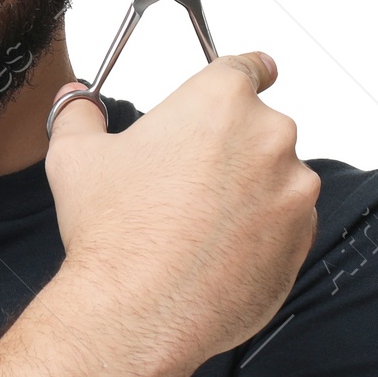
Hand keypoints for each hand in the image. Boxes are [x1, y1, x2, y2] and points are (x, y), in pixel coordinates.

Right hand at [44, 53, 319, 376]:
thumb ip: (80, 114)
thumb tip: (76, 100)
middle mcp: (268, 136)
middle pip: (257, 127)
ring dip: (248, 191)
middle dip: (229, 148)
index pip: (248, 66)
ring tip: (196, 224)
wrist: (142, 310)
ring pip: (275, 177)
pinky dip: (261, 231)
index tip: (253, 75)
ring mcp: (293, 188)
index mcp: (220, 101)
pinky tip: (216, 251)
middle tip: (184, 182)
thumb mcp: (76, 157)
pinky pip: (286, 222)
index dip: (247, 71)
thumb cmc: (116, 233)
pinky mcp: (302, 236)